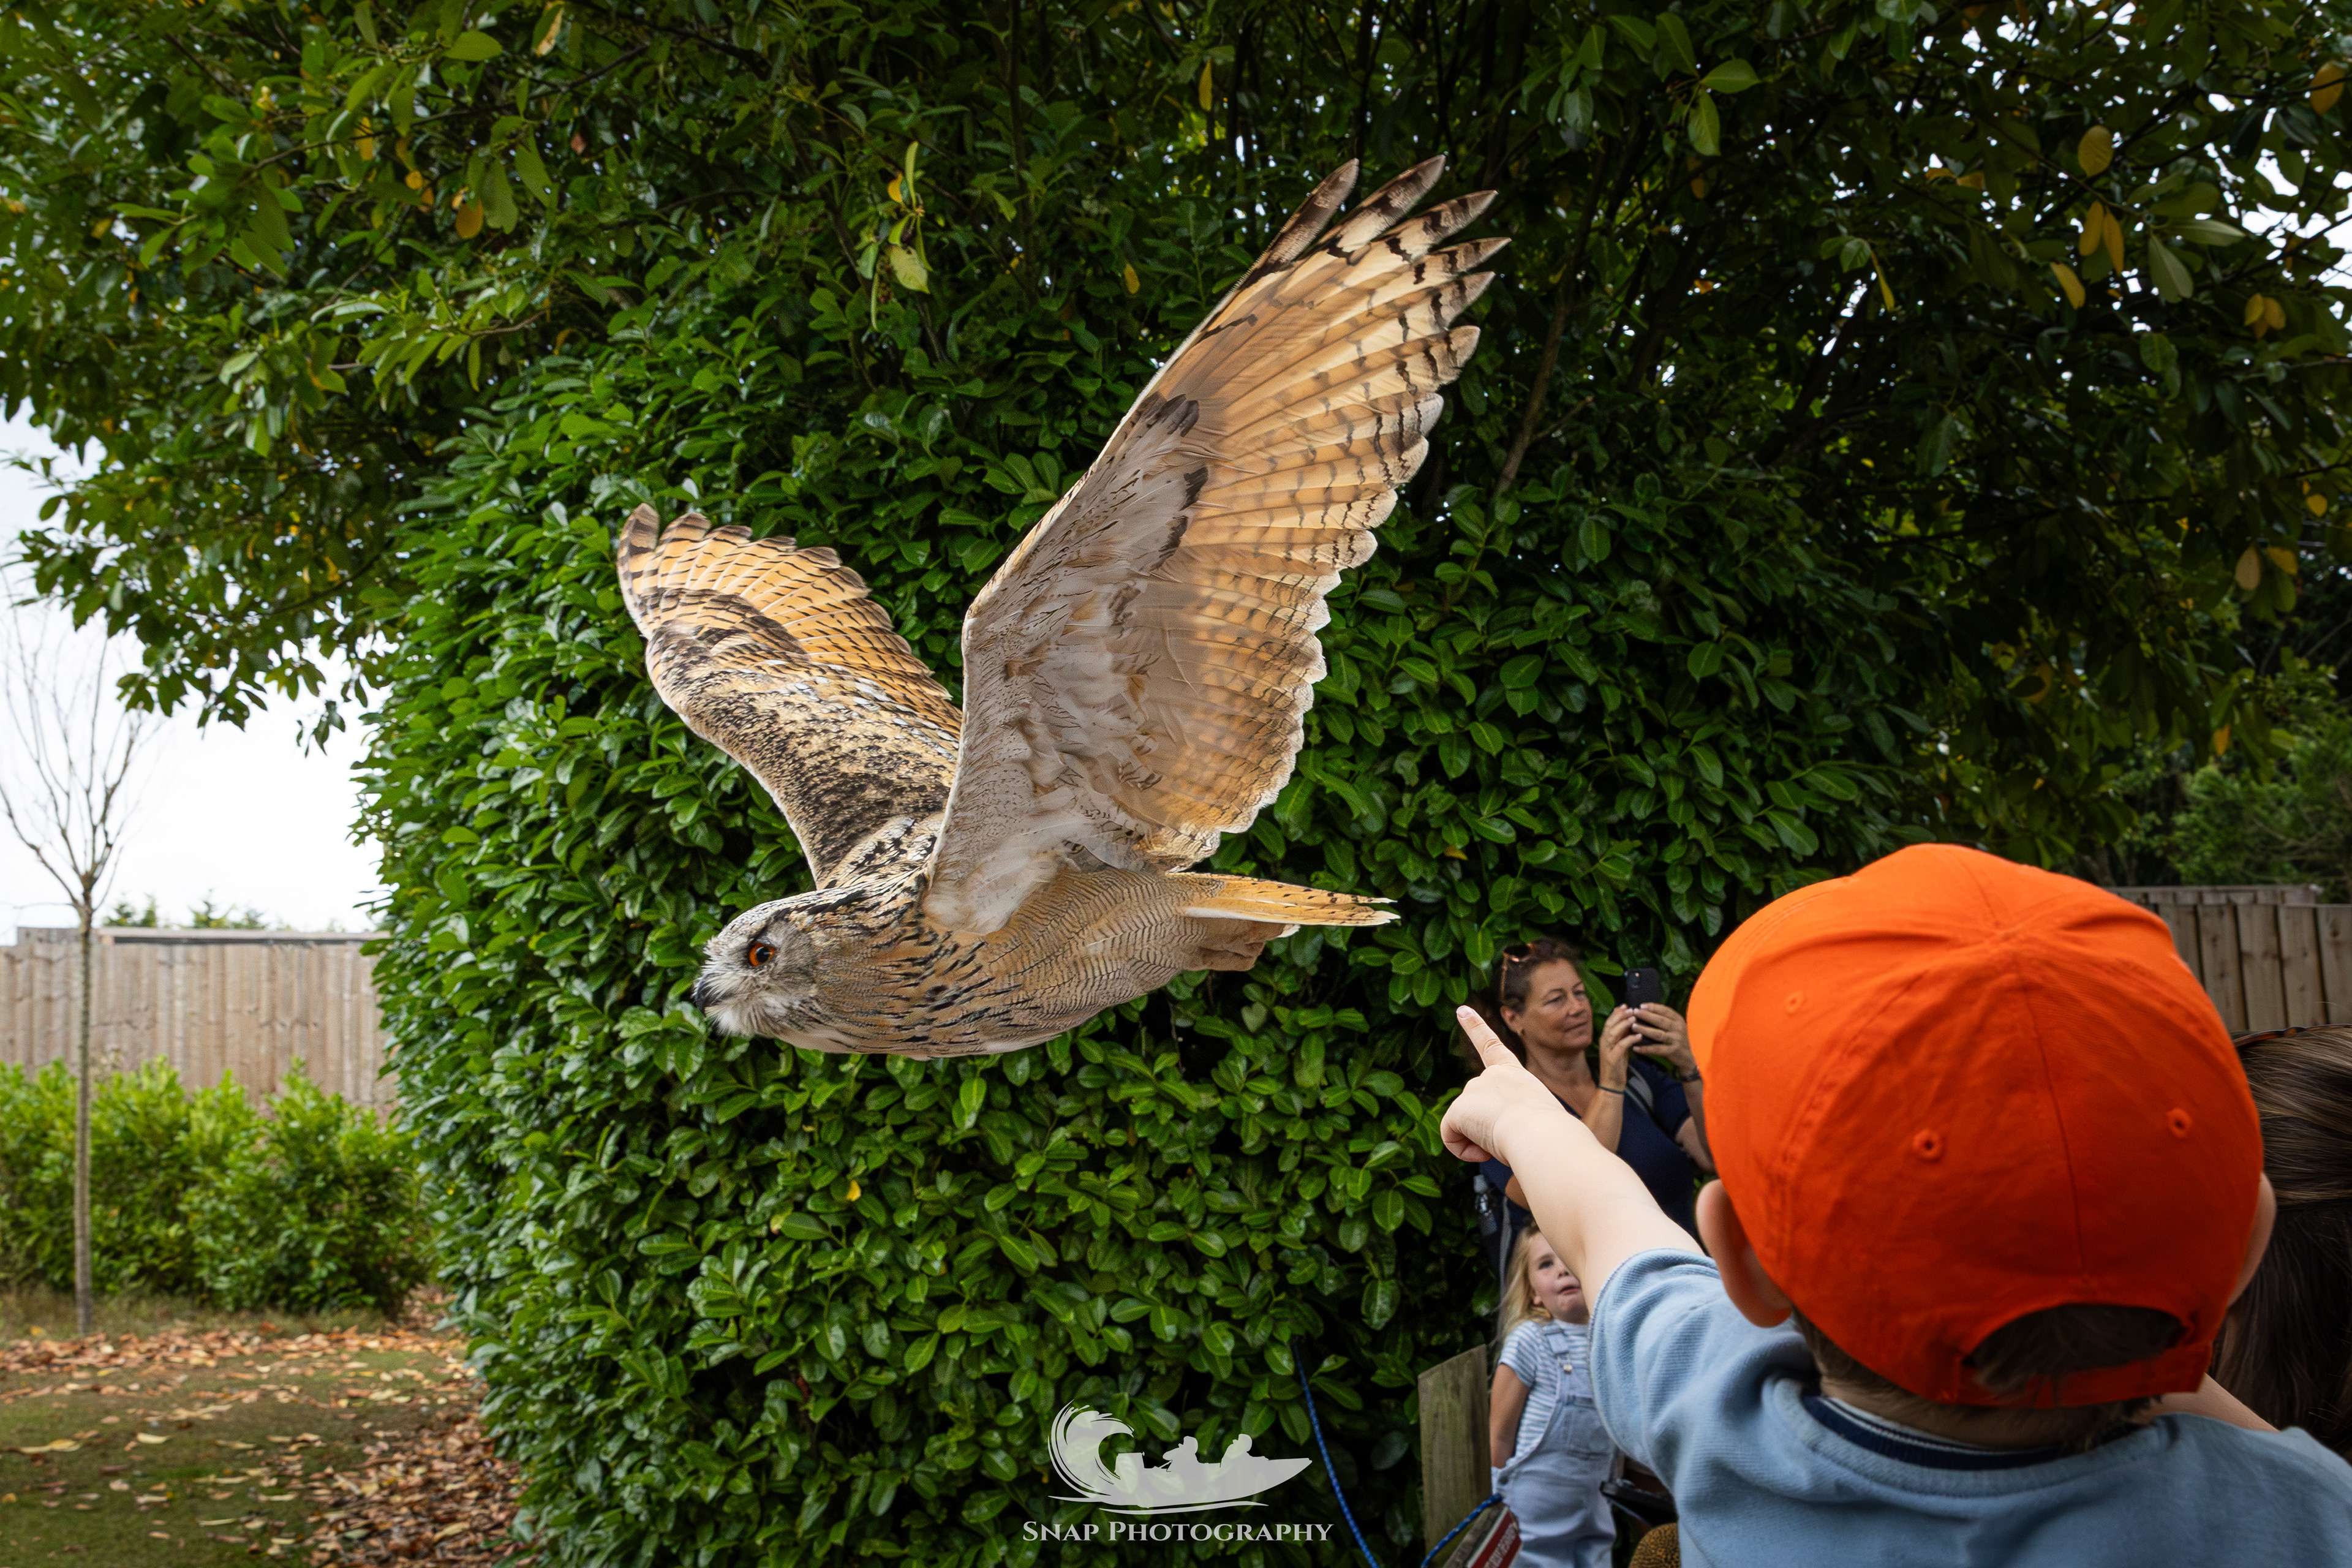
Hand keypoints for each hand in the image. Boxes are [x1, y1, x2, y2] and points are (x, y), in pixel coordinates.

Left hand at [1443, 1006, 1574, 1166]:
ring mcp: (1474, 1089)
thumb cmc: (1551, 1136)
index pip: (1492, 1047)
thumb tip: (1494, 1141)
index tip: (1461, 1010)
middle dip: (1488, 1128)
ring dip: (1481, 1141)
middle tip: (1513, 1136)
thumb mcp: (1540, 1119)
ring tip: (1506, 1140)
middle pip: (1477, 1108)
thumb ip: (1518, 1119)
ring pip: (1466, 1126)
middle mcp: (1492, 1076)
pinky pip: (1451, 1137)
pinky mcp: (1459, 1109)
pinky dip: (1463, 1150)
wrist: (1543, 1135)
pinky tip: (1483, 1152)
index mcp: (1515, 1074)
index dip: (1475, 1027)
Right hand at [1596, 1005, 1639, 1083]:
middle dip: (1620, 1015)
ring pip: (1613, 1033)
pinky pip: (1622, 1045)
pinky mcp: (1612, 1058)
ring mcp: (1607, 1050)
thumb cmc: (1616, 1065)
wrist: (1611, 1083)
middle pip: (1610, 1024)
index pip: (1609, 1022)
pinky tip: (1638, 1035)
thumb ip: (1621, 1036)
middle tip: (1631, 1009)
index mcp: (1605, 1039)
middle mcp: (1604, 1042)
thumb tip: (1628, 1023)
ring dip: (1624, 1024)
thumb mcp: (1619, 1048)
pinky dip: (1630, 1039)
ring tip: (1634, 1018)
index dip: (1616, 1013)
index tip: (1625, 1005)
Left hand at [1631, 1002, 1693, 1073]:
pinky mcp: (1673, 1051)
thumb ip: (1664, 1019)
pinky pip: (1657, 1049)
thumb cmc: (1677, 1039)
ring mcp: (1676, 1040)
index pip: (1665, 1011)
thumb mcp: (1675, 1027)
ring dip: (1645, 1030)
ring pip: (1658, 1034)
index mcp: (1678, 1020)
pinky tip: (1635, 1047)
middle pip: (1661, 1021)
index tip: (1641, 1005)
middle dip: (1647, 1015)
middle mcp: (1678, 1028)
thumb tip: (1645, 1011)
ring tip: (1633, 1027)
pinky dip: (1645, 1049)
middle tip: (1635, 1012)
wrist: (1687, 1057)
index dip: (1653, 1007)